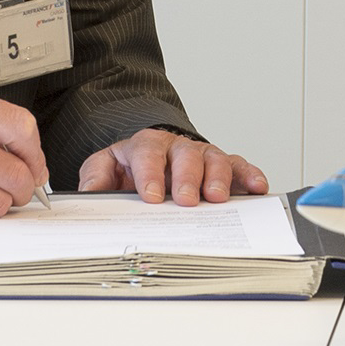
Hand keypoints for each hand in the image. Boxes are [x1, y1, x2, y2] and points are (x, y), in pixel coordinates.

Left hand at [77, 129, 268, 204]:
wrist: (149, 160)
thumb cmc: (129, 168)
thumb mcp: (104, 168)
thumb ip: (95, 178)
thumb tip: (88, 190)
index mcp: (145, 146)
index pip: (147, 153)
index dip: (149, 172)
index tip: (150, 195)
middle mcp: (176, 147)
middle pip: (184, 155)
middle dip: (187, 177)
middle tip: (187, 199)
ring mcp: (200, 155)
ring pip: (213, 158)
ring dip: (218, 177)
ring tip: (218, 197)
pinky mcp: (221, 165)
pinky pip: (238, 166)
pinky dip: (249, 175)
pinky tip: (256, 187)